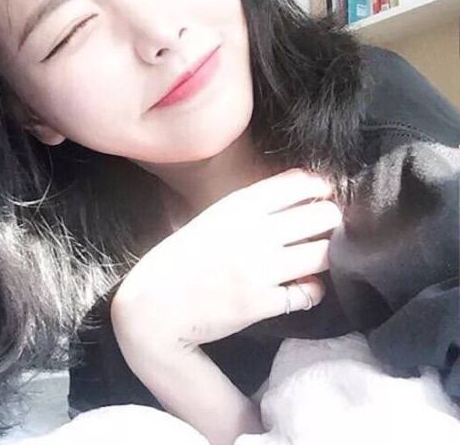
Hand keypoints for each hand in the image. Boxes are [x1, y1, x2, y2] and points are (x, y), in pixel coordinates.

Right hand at [112, 168, 341, 350]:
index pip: (298, 183)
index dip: (320, 187)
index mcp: (237, 206)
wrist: (155, 305)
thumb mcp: (210, 220)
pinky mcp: (263, 302)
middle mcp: (253, 232)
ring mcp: (260, 268)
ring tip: (317, 257)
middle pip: (321, 216)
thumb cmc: (180, 258)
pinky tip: (303, 288)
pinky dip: (311, 290)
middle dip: (332, 221)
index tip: (324, 194)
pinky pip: (309, 292)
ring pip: (322, 254)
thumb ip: (247, 210)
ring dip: (325, 255)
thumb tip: (296, 202)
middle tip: (328, 228)